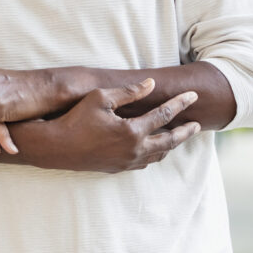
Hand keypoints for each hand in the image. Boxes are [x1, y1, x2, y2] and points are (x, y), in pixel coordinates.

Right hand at [45, 80, 200, 172]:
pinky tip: (154, 148)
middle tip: (196, 124)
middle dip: (184, 132)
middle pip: (168, 142)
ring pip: (157, 155)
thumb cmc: (76, 119)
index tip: (192, 96)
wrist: (56, 147)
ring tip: (177, 136)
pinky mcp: (117, 168)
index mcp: (132, 131)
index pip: (163, 116)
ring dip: (170, 145)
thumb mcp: (101, 98)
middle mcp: (134, 150)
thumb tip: (150, 85)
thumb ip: (128, 92)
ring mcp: (126, 162)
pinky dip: (154, 154)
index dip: (179, 104)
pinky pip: (144, 162)